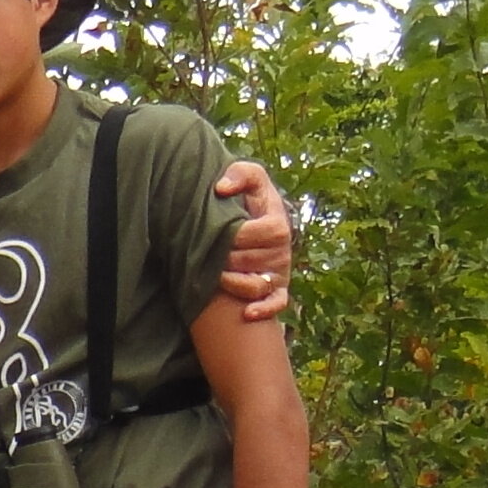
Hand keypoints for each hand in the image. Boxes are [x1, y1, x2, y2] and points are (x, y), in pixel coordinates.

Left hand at [213, 161, 292, 321]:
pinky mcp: (278, 290)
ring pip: (255, 286)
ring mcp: (279, 272)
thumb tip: (221, 189)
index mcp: (277, 224)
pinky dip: (263, 310)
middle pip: (248, 262)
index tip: (212, 232)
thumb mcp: (250, 179)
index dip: (229, 235)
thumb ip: (240, 173)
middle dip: (223, 260)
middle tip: (206, 255)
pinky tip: (247, 313)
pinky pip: (277, 304)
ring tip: (215, 276)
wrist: (258, 220)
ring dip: (233, 284)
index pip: (251, 234)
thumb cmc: (250, 199)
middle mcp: (281, 251)